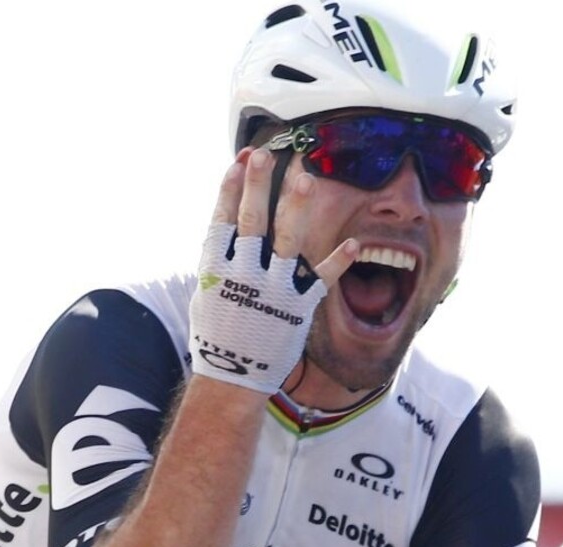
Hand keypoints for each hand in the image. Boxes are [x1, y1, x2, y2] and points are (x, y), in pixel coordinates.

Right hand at [188, 148, 357, 393]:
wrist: (234, 375)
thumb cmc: (218, 331)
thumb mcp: (208, 290)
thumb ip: (221, 258)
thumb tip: (229, 225)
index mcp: (216, 268)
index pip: (223, 219)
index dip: (231, 189)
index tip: (239, 161)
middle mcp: (244, 273)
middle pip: (252, 220)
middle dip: (257, 184)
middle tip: (265, 154)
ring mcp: (273, 288)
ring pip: (286, 240)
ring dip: (295, 208)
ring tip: (305, 179)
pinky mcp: (298, 306)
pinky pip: (321, 279)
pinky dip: (338, 261)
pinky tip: (354, 243)